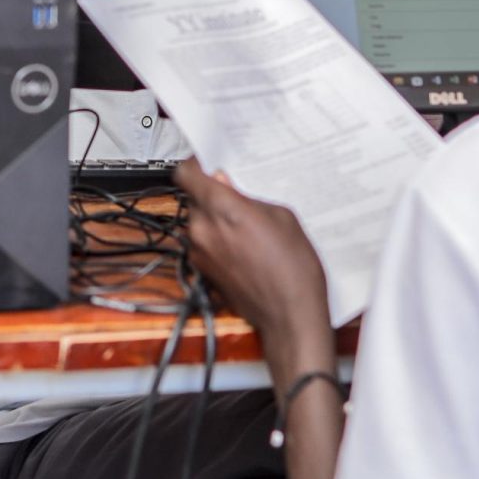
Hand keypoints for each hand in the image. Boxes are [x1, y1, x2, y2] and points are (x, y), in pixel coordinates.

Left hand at [175, 158, 332, 368]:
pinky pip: (204, 245)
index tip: (205, 163)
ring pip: (199, 222)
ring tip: (248, 226)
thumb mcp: (281, 216)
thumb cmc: (293, 269)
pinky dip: (218, 241)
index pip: (185, 174)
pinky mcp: (203, 272)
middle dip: (213, 195)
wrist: (290, 315)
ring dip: (216, 220)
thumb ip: (247, 196)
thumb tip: (226, 184)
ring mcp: (199, 254)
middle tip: (239, 197)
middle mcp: (202, 231)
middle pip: (194, 199)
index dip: (194, 165)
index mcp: (221, 209)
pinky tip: (245, 247)